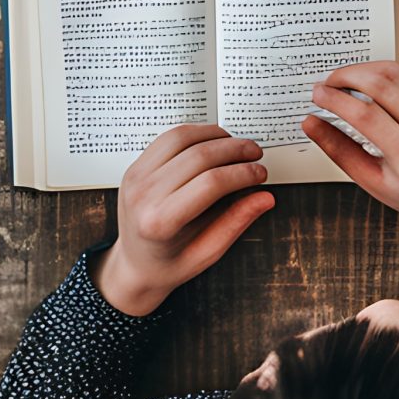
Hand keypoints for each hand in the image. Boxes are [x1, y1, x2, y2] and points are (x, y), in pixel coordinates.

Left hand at [94, 125, 274, 315]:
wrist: (133, 265)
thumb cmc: (169, 264)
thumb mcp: (207, 253)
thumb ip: (236, 222)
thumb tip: (265, 198)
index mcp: (160, 223)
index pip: (210, 183)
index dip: (242, 173)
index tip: (260, 173)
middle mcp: (143, 196)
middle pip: (199, 156)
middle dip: (235, 150)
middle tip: (256, 155)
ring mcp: (136, 177)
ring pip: (182, 138)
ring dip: (215, 136)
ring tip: (236, 146)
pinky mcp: (136, 166)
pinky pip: (168, 138)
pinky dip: (195, 133)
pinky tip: (212, 141)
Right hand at [305, 62, 398, 260]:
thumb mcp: (371, 180)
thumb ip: (338, 149)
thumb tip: (311, 123)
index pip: (364, 114)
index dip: (334, 99)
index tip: (318, 94)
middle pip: (379, 84)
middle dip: (345, 77)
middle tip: (328, 83)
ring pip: (396, 71)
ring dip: (365, 69)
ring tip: (347, 79)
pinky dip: (389, 69)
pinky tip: (374, 78)